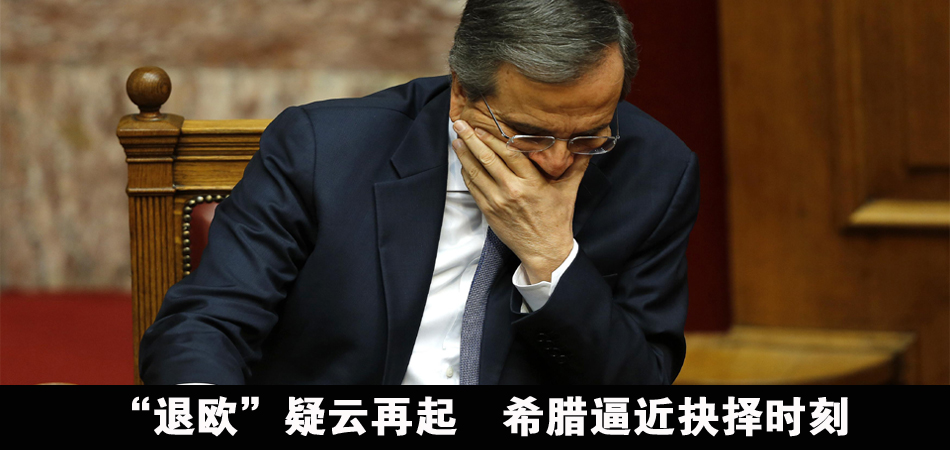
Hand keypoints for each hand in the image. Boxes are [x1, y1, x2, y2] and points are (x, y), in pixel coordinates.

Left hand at [452, 120, 590, 282]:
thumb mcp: (569, 190)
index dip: (492, 138)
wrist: (545, 250)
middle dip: (471, 140)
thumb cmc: (557, 219)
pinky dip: (467, 174)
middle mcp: (512, 190)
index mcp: (532, 182)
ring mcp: (498, 202)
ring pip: (476, 173)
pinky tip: (463, 162)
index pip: (509, 153)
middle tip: (459, 124)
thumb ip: (577, 165)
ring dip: (464, 155)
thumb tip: (588, 144)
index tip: (480, 125)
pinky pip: (473, 189)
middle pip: (487, 159)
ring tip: (456, 139)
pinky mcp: (489, 211)